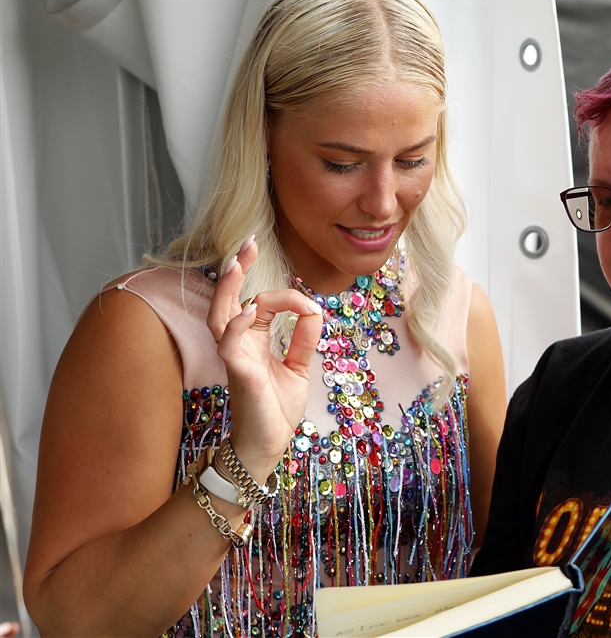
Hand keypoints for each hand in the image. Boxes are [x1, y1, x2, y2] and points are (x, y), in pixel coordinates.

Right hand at [206, 238, 322, 480]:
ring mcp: (234, 358)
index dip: (284, 296)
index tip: (309, 304)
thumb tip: (315, 310)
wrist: (268, 444)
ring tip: (237, 263)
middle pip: (227, 298)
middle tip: (247, 242)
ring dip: (228, 289)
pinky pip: (229, 345)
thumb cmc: (276, 407)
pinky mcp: (238, 374)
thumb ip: (303, 339)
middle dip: (237, 270)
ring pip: (219, 315)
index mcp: (251, 340)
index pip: (258, 303)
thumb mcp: (298, 367)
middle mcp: (238, 344)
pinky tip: (247, 310)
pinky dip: (236, 326)